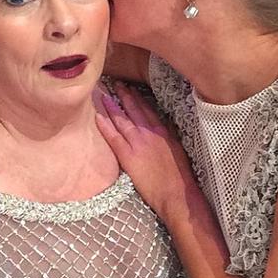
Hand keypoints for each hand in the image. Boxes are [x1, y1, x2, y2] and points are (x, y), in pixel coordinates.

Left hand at [95, 83, 197, 220]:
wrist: (176, 192)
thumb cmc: (179, 176)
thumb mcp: (177, 150)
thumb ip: (167, 137)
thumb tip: (161, 129)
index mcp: (163, 131)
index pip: (147, 110)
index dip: (137, 99)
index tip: (131, 90)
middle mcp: (150, 133)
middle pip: (134, 110)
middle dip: (124, 96)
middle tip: (115, 85)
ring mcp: (138, 143)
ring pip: (122, 120)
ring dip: (112, 106)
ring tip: (103, 95)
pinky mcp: (129, 156)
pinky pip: (114, 137)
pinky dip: (105, 126)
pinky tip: (98, 117)